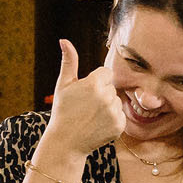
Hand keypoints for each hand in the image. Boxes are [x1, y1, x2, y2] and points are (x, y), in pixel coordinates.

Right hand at [42, 39, 124, 159]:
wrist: (66, 142)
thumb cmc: (62, 111)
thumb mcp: (63, 85)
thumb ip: (69, 61)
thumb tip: (64, 40)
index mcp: (94, 83)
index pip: (106, 73)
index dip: (96, 82)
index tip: (86, 93)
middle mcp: (107, 96)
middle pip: (111, 87)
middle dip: (102, 94)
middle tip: (86, 107)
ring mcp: (114, 112)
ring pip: (116, 101)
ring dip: (107, 107)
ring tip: (91, 116)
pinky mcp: (120, 125)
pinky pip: (120, 115)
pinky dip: (112, 120)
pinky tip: (98, 125)